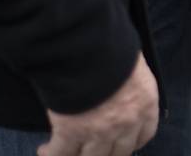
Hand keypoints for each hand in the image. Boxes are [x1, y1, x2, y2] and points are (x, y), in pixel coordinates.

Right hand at [39, 53, 158, 155]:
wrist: (88, 45)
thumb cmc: (111, 44)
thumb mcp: (131, 62)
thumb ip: (128, 80)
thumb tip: (117, 82)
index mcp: (145, 103)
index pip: (144, 134)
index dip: (130, 142)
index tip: (121, 142)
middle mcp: (126, 122)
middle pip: (118, 153)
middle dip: (104, 153)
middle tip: (90, 149)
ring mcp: (100, 131)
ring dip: (77, 155)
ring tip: (66, 151)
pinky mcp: (72, 132)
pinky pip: (61, 153)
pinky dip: (52, 153)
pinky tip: (45, 150)